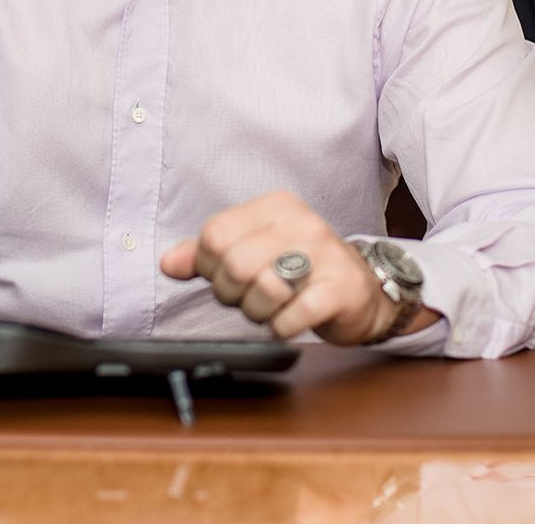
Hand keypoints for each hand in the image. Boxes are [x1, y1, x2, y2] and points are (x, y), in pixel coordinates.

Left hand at [159, 190, 435, 344]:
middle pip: (235, 263)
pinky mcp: (340, 289)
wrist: (364, 291)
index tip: (224, 276)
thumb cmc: (302, 271)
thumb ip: (209, 254)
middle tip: (248, 299)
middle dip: (232, 294)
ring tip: (271, 309)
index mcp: (275, 207)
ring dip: (258, 312)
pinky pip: (293, 314)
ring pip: (263, 288)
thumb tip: (169, 263)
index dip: (208, 266)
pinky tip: (290, 321)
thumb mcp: (255, 250)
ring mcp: (324, 254)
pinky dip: (283, 326)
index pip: (215, 234)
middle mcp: (301, 223)